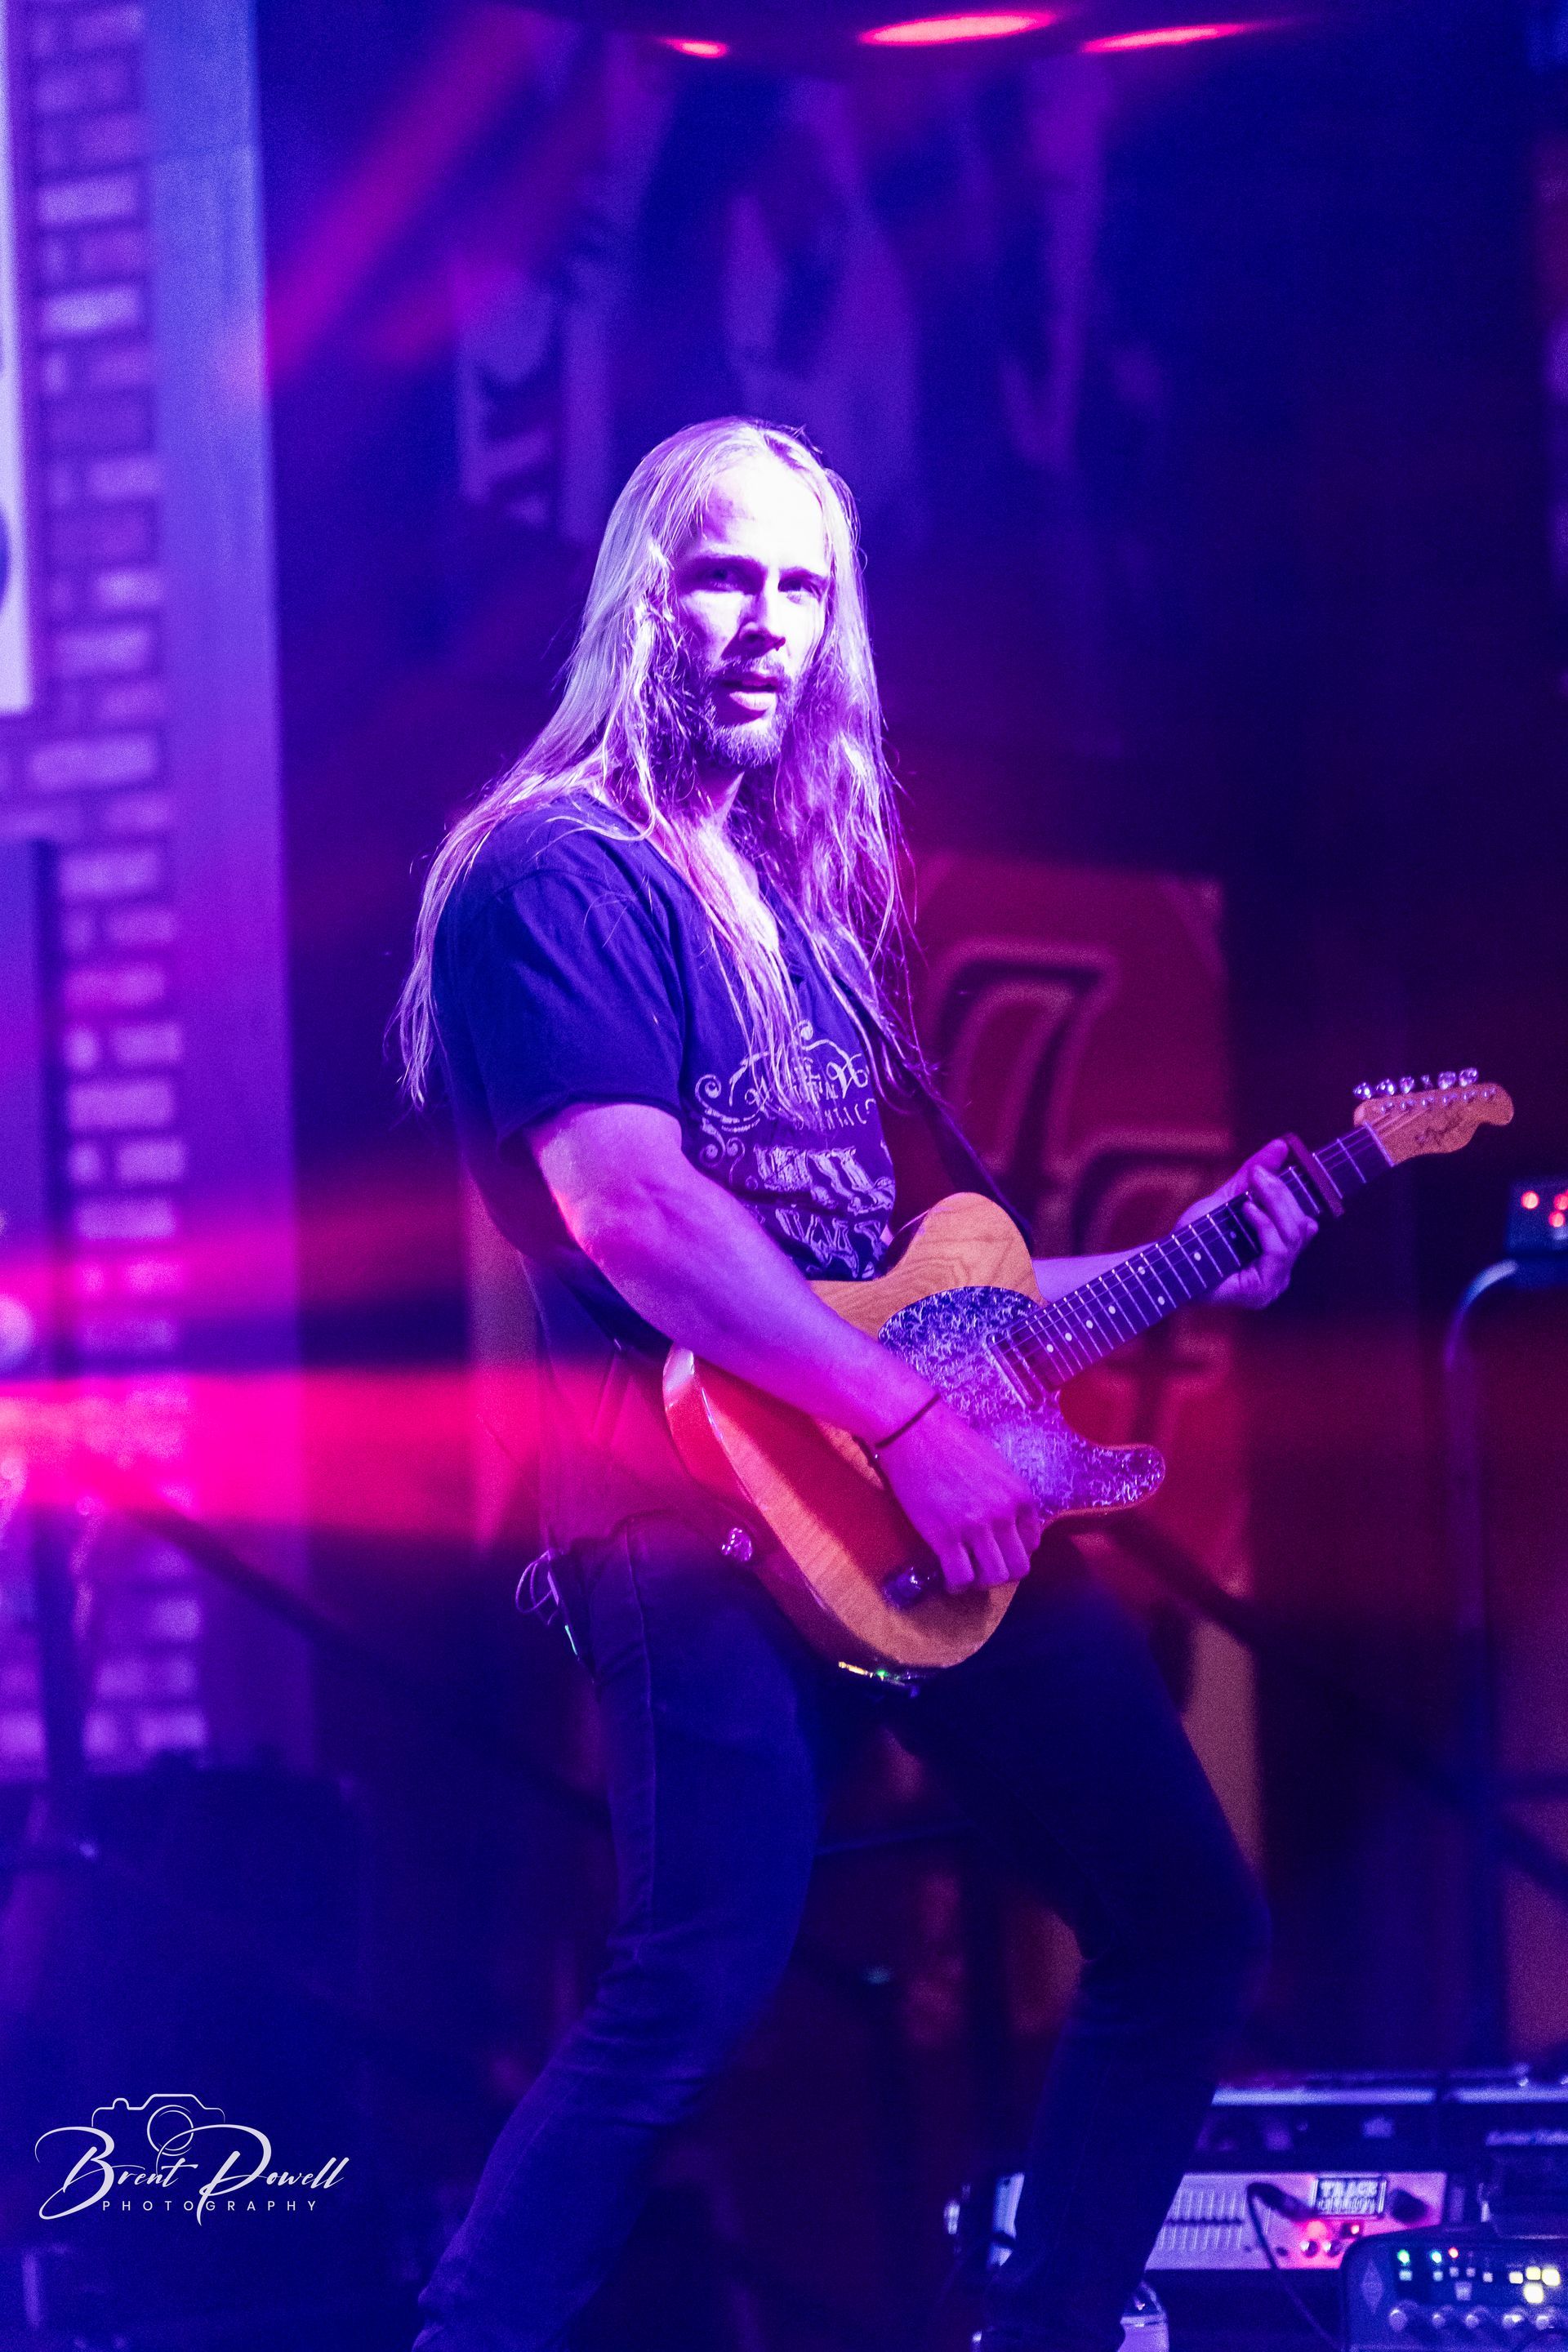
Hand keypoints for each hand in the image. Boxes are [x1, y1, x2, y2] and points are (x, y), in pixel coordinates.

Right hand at [875, 1399, 1043, 1593]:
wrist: (916, 1431)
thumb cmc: (952, 1442)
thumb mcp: (996, 1466)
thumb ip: (1007, 1496)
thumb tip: (1006, 1524)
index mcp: (1020, 1496)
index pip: (1032, 1543)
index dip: (1014, 1551)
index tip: (997, 1551)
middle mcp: (1004, 1514)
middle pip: (1019, 1567)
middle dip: (1002, 1573)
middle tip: (984, 1568)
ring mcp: (975, 1527)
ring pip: (994, 1577)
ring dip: (981, 1581)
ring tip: (966, 1573)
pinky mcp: (945, 1536)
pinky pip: (961, 1577)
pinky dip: (957, 1585)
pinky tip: (950, 1580)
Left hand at [1183, 1137, 1317, 1308]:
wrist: (1167, 1260)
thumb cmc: (1195, 1235)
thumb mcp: (1228, 1198)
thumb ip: (1254, 1175)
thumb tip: (1281, 1145)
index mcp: (1278, 1254)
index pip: (1303, 1224)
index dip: (1291, 1196)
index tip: (1267, 1174)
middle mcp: (1281, 1273)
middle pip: (1300, 1226)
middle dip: (1281, 1194)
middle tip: (1259, 1174)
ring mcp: (1273, 1284)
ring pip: (1293, 1236)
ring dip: (1274, 1204)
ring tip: (1254, 1188)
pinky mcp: (1261, 1291)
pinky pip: (1277, 1251)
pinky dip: (1264, 1225)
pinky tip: (1248, 1209)